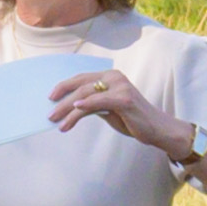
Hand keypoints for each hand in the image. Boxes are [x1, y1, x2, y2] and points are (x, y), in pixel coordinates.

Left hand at [43, 57, 173, 154]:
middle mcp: (114, 78)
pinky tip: (75, 110)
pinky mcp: (125, 99)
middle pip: (81, 85)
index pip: (81, 78)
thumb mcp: (108, 109)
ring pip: (86, 94)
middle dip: (62, 100)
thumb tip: (70, 107)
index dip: (64, 86)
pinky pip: (100, 101)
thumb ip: (92, 104)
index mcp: (110, 77)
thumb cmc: (131, 119)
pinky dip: (86, 105)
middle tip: (49, 115)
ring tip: (57, 121)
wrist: (156, 129)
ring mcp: (120, 87)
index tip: (50, 97)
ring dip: (68, 109)